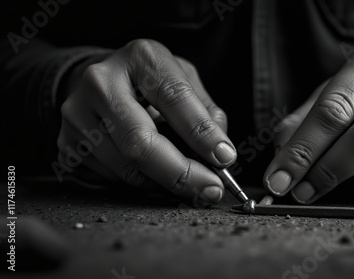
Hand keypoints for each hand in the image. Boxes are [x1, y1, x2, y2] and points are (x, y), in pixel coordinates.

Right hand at [57, 39, 234, 204]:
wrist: (103, 82)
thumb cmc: (152, 83)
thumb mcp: (185, 81)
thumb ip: (207, 113)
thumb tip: (219, 156)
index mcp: (140, 59)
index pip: (174, 99)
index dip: (201, 133)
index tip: (224, 159)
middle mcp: (101, 82)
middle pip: (140, 143)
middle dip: (182, 174)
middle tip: (210, 189)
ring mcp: (77, 114)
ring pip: (126, 169)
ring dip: (164, 184)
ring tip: (185, 180)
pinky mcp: (67, 143)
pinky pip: (111, 179)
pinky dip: (142, 184)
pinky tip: (155, 174)